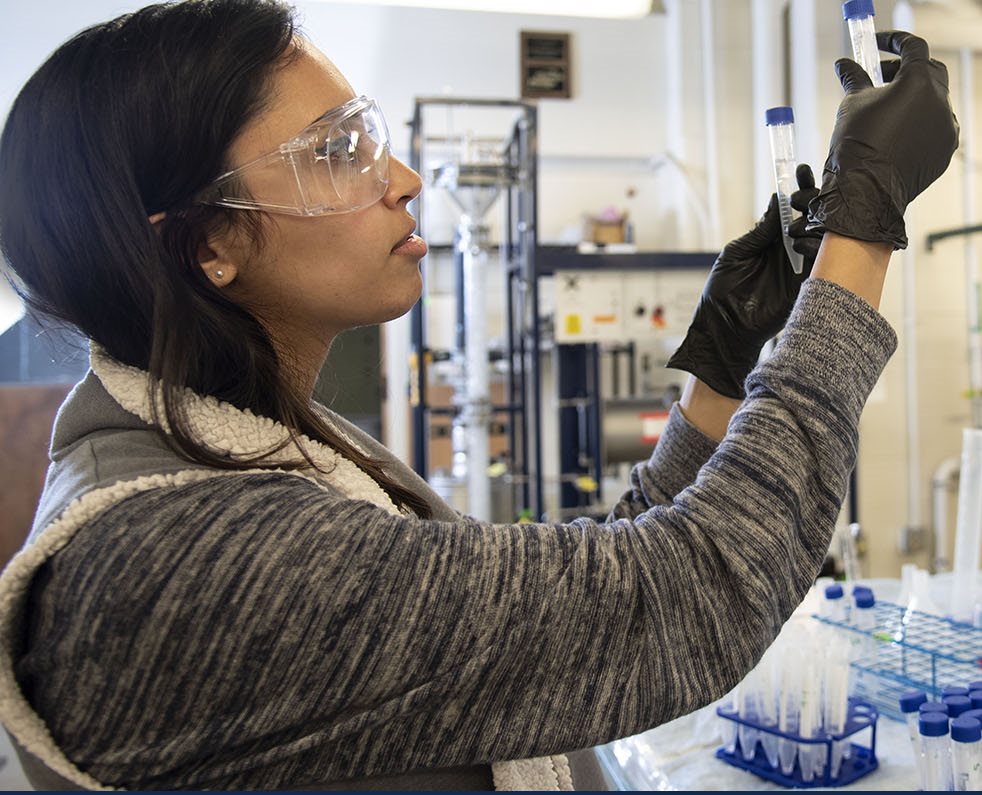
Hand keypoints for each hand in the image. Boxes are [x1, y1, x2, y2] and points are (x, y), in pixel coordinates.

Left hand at [666, 165, 821, 399]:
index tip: (802, 171)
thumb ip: (759, 230)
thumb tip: (776, 199)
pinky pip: (821, 264)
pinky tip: (805, 244)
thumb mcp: (736, 254)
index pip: (791, 209)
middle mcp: (788, 250)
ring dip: (815, 225)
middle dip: (812, 202)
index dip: (800, 189)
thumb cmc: (721, 292)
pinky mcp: (806, 286)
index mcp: (770, 239)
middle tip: (806, 196)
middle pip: (812, 219)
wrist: (723, 329)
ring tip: (798, 225)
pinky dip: (818, 251)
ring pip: (821, 238)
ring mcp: (799, 267)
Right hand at [807, 30, 958, 249]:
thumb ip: (854, 79)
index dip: (893, 41)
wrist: (865, 193)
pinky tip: (894, 136)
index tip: (878, 43)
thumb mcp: (851, 106)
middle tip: (880, 78)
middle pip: (929, 71)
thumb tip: (845, 65)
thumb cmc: (856, 148)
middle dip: (904, 70)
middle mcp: (939, 102)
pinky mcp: (944, 150)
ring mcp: (946, 128)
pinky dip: (918, 124)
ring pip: (933, 102)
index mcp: (917, 83)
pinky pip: (935, 128)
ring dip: (912, 100)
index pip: (913, 47)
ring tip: (884, 113)